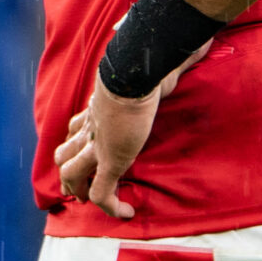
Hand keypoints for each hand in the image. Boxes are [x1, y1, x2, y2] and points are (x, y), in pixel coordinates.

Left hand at [56, 60, 190, 220]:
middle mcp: (90, 128)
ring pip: (70, 175)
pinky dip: (112, 207)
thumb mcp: (150, 67)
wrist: (136, 74)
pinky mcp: (109, 162)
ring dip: (79, 191)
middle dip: (67, 173)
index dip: (76, 141)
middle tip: (76, 187)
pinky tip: (126, 213)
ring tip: (90, 202)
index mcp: (96, 108)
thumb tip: (197, 47)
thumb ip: (166, 62)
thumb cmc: (144, 66)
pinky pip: (102, 193)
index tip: (84, 148)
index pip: (76, 128)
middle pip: (64, 153)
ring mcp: (96, 147)